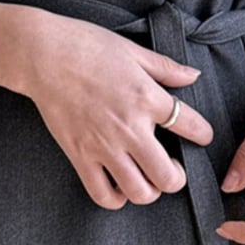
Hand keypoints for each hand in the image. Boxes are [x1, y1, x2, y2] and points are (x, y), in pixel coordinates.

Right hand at [15, 10, 212, 209]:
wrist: (41, 55)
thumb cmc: (85, 46)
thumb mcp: (132, 51)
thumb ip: (166, 68)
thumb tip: (193, 76)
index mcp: (147, 98)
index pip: (192, 127)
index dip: (203, 134)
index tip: (200, 135)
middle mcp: (130, 128)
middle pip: (169, 177)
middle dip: (177, 177)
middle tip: (171, 167)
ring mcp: (104, 146)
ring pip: (140, 192)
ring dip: (149, 190)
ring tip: (145, 177)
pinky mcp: (80, 156)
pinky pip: (103, 194)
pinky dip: (116, 198)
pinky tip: (119, 184)